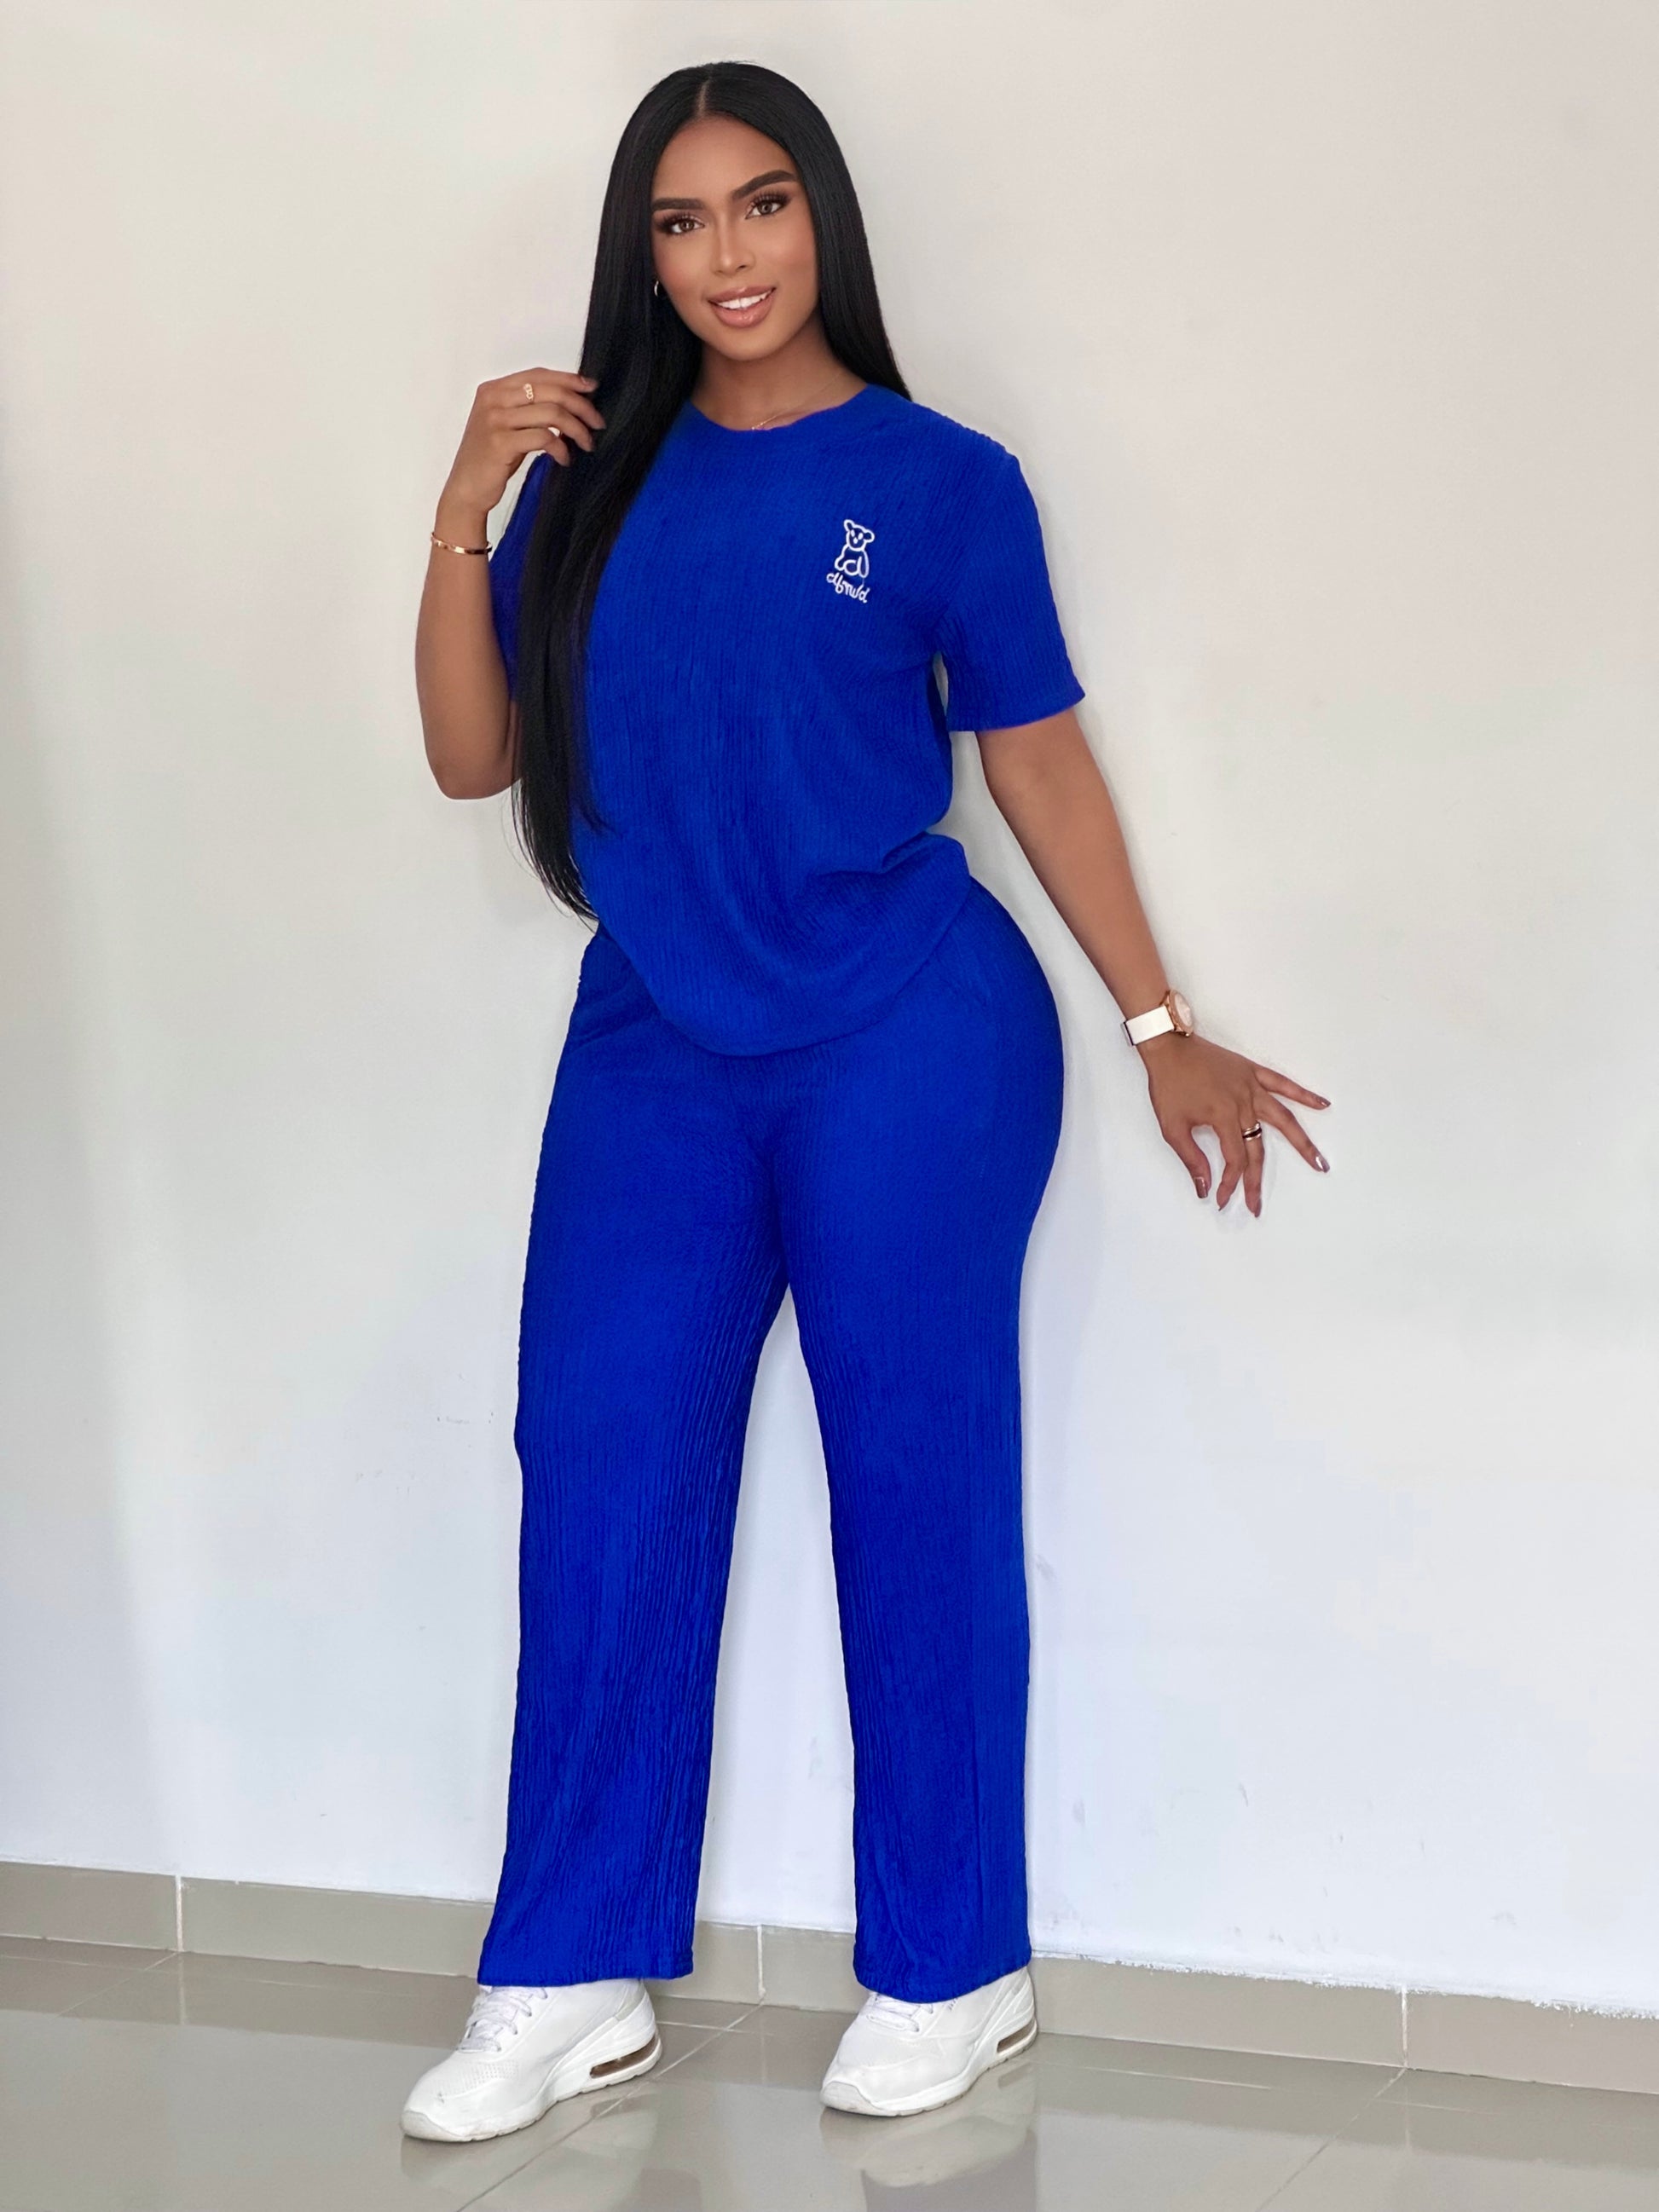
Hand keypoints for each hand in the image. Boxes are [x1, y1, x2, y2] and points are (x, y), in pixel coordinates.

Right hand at [435, 367, 605, 531]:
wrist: (466, 490)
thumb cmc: (490, 459)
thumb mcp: (507, 425)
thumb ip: (528, 408)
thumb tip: (569, 401)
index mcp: (493, 389)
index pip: (538, 375)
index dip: (568, 379)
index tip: (591, 388)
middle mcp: (492, 399)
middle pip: (550, 391)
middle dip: (580, 406)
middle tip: (597, 423)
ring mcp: (495, 419)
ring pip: (551, 413)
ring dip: (576, 429)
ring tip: (586, 443)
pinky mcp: (501, 442)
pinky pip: (544, 437)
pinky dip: (561, 448)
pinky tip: (564, 458)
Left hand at [1138, 1032, 1329, 1216]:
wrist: (1168, 1048)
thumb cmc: (1168, 1085)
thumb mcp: (1172, 1127)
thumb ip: (1191, 1158)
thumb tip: (1204, 1187)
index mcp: (1223, 1117)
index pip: (1235, 1159)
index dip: (1230, 1182)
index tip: (1221, 1198)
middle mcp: (1243, 1104)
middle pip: (1257, 1148)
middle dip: (1255, 1180)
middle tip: (1257, 1205)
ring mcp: (1251, 1087)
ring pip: (1284, 1119)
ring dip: (1302, 1143)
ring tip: (1319, 1162)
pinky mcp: (1253, 1072)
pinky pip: (1283, 1084)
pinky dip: (1304, 1094)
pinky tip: (1323, 1105)